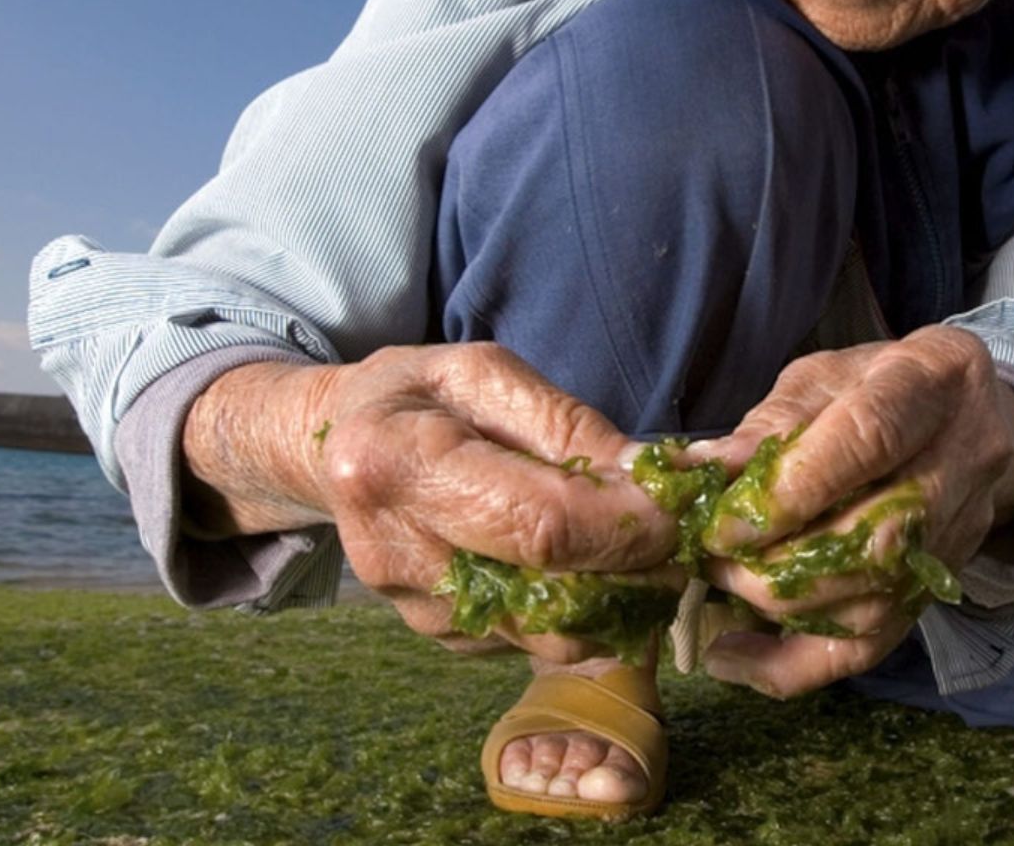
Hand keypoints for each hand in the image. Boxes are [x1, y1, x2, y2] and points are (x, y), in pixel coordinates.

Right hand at [183, 343, 679, 661]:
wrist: (333, 448)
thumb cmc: (417, 396)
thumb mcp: (485, 374)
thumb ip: (568, 425)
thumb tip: (655, 478)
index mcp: (397, 465)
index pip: (539, 525)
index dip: (626, 526)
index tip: (680, 509)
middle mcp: (396, 554)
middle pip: (552, 598)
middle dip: (634, 573)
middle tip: (676, 535)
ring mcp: (414, 610)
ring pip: (552, 635)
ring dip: (614, 599)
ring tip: (634, 544)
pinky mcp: (439, 639)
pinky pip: (534, 639)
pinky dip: (576, 608)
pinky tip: (579, 561)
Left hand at [695, 326, 1013, 696]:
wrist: (966, 416)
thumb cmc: (877, 386)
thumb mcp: (822, 378)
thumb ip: (768, 425)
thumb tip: (699, 474)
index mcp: (932, 380)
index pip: (867, 441)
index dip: (790, 491)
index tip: (721, 523)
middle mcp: (962, 463)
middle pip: (874, 538)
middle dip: (776, 562)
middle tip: (709, 555)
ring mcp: (958, 534)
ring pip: (872, 602)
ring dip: (778, 607)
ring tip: (720, 585)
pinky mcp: (937, 588)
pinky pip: (870, 647)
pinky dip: (792, 665)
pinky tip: (732, 656)